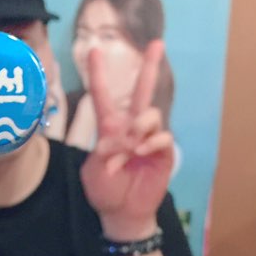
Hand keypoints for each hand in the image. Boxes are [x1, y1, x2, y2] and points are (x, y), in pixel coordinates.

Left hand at [80, 40, 174, 239]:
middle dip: (148, 67)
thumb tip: (115, 140)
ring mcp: (149, 138)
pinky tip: (141, 151)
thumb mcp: (93, 170)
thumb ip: (102, 152)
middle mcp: (131, 128)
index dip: (98, 74)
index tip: (94, 49)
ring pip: (151, 114)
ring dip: (139, 126)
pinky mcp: (163, 152)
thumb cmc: (104, 190)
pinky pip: (162, 136)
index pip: (103, 96)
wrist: (121, 212)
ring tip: (130, 146)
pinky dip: (150, 142)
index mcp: (110, 128)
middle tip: (156, 43)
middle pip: (141, 92)